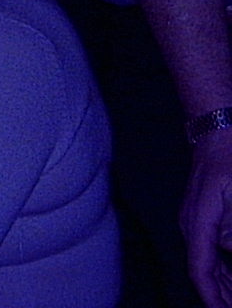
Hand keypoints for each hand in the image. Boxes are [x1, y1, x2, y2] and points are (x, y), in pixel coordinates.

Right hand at [183, 127, 231, 306]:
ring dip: (227, 281)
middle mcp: (192, 224)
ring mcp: (195, 219)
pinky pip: (213, 248)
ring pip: (210, 261)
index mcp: (199, 221)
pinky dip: (227, 265)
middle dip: (223, 294)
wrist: (217, 128)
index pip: (200, 268)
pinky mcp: (203, 215)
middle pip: (204, 270)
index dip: (212, 296)